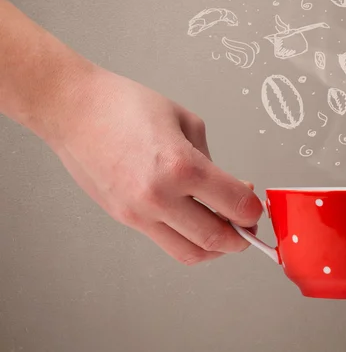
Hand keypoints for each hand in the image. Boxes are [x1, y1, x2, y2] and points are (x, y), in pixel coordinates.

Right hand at [49, 66, 262, 264]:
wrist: (75, 110)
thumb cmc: (125, 105)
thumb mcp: (186, 121)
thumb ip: (210, 159)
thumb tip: (226, 187)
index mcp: (181, 165)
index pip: (233, 204)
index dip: (254, 210)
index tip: (257, 206)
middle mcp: (159, 196)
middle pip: (216, 239)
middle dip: (242, 238)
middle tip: (249, 225)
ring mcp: (138, 212)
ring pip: (190, 252)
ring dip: (216, 247)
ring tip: (225, 228)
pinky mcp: (124, 218)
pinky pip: (165, 242)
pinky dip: (189, 240)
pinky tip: (196, 222)